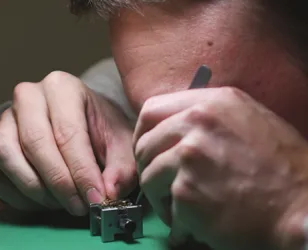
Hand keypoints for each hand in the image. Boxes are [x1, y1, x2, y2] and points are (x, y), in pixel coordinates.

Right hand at [0, 71, 137, 215]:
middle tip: (79, 206)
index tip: (96, 198)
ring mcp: (4, 120)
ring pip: (6, 156)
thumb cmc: (99, 131)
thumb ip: (122, 168)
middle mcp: (27, 97)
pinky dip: (18, 196)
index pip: (67, 132)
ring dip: (34, 189)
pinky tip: (43, 202)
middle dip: (59, 182)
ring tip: (60, 204)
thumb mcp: (121, 143)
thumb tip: (109, 193)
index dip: (81, 170)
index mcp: (61, 88)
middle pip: (34, 142)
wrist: (77, 124)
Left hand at [134, 87, 307, 249]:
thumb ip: (211, 119)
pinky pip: (164, 205)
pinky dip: (175, 218)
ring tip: (182, 208)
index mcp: (214, 103)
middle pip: (144, 144)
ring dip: (160, 197)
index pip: (152, 110)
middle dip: (148, 168)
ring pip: (148, 176)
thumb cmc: (283, 173)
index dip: (145, 134)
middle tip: (162, 186)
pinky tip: (194, 222)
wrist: (302, 209)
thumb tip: (174, 125)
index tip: (150, 150)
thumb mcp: (251, 123)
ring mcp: (190, 155)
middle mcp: (198, 122)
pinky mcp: (186, 189)